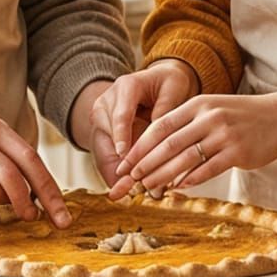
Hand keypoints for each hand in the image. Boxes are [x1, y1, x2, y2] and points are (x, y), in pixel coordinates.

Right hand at [87, 60, 199, 182]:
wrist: (155, 82)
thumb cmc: (167, 83)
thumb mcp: (174, 88)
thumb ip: (167, 110)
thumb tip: (163, 139)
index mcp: (126, 87)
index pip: (122, 113)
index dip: (122, 134)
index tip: (123, 153)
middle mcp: (108, 102)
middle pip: (110, 136)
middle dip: (122, 162)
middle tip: (135, 185)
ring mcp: (102, 119)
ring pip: (105, 150)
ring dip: (119, 174)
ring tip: (130, 193)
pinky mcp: (103, 134)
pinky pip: (106, 158)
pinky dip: (117, 175)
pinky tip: (124, 191)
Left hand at [107, 90, 276, 198]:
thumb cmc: (240, 116)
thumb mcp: (212, 110)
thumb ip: (187, 126)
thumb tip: (156, 151)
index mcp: (197, 104)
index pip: (160, 126)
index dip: (140, 146)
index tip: (125, 162)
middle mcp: (208, 117)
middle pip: (168, 143)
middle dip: (145, 163)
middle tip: (130, 179)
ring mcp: (223, 134)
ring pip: (185, 158)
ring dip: (163, 175)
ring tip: (148, 187)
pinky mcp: (237, 152)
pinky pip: (208, 168)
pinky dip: (191, 179)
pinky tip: (178, 188)